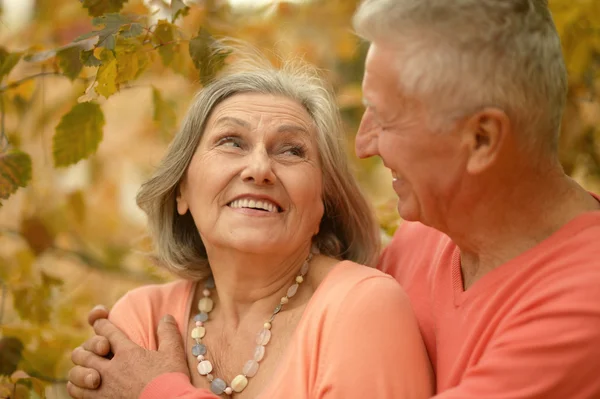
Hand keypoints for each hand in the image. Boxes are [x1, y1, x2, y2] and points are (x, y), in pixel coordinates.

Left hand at [67, 314, 189, 398]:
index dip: (101, 324)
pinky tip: (84, 386)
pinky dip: (77, 387)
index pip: (107, 331)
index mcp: (128, 353)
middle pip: (86, 351)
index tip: (100, 321)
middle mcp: (112, 368)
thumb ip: (168, 333)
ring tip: (86, 368)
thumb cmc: (171, 380)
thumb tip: (167, 317)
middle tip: (97, 348)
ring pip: (77, 373)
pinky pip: (78, 393)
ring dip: (80, 368)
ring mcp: (104, 387)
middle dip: (88, 346)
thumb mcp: (173, 353)